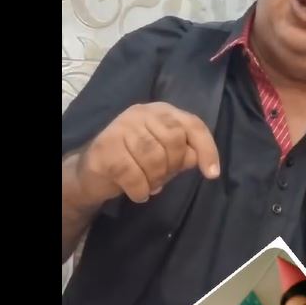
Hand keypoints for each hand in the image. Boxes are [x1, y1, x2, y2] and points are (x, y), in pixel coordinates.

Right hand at [70, 102, 219, 204]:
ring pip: (154, 158)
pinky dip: (140, 190)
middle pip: (174, 140)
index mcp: (161, 111)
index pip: (192, 125)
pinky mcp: (105, 147)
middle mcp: (141, 113)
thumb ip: (185, 153)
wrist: (93, 172)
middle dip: (173, 167)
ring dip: (155, 180)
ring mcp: (120, 127)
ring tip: (148, 185)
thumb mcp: (165, 156)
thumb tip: (201, 159)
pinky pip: (134, 175)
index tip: (212, 174)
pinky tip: (137, 193)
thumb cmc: (135, 161)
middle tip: (161, 178)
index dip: (207, 149)